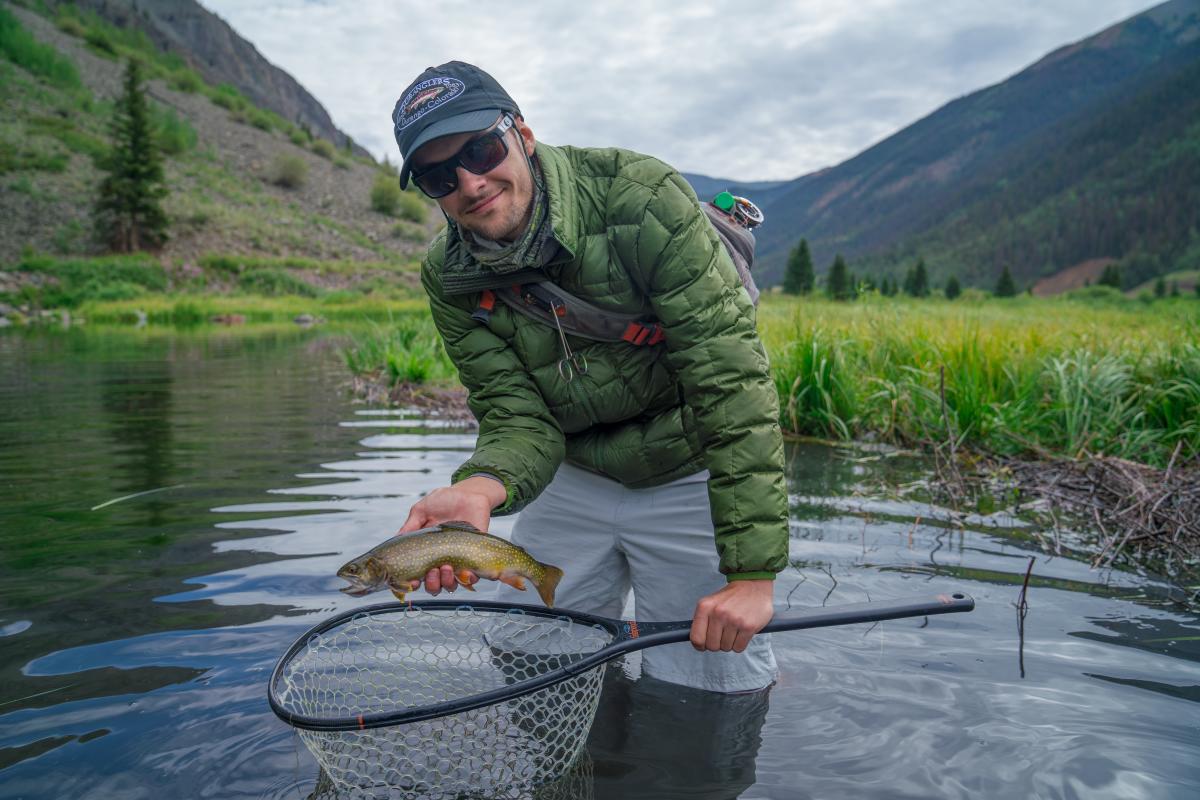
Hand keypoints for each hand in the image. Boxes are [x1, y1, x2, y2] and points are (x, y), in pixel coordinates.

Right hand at [397, 476, 506, 594]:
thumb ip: (410, 526)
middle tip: (432, 571)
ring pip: (451, 585)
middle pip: (434, 586)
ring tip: (446, 567)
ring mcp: (458, 561)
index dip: (413, 584)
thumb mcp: (422, 511)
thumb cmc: (444, 501)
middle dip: (432, 584)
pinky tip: (464, 571)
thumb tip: (396, 539)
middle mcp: (440, 561)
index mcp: (425, 553)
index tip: (413, 582)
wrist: (469, 493)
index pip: (418, 576)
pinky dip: (468, 579)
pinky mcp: (475, 557)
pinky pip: (472, 577)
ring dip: (447, 582)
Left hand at [689, 580, 774, 652]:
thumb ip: (702, 620)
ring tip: (734, 629)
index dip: (700, 646)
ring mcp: (734, 620)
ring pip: (726, 648)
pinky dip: (740, 644)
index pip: (696, 638)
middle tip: (722, 634)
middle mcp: (718, 613)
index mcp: (705, 606)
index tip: (704, 645)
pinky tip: (741, 632)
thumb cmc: (731, 598)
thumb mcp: (711, 602)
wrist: (755, 587)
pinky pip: (738, 648)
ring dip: (729, 643)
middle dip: (717, 644)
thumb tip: (696, 642)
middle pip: (712, 646)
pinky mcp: (748, 627)